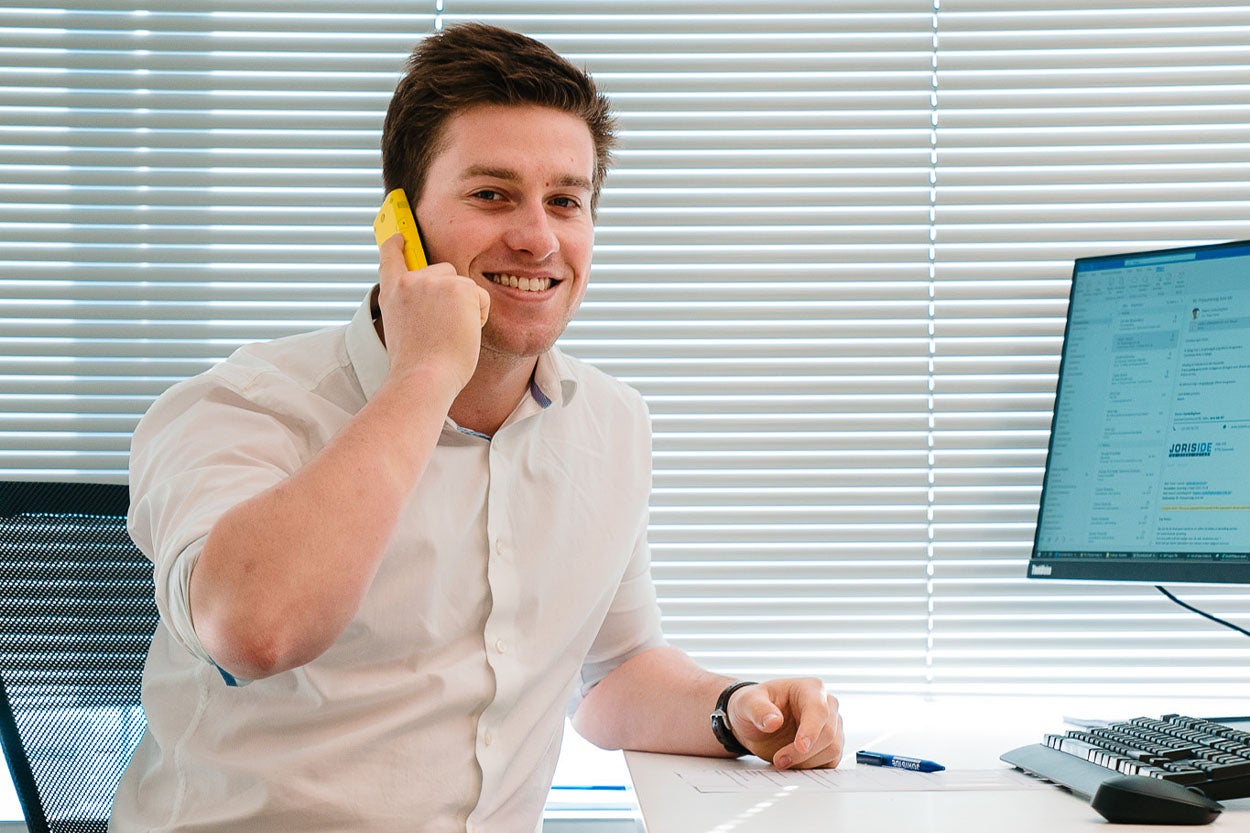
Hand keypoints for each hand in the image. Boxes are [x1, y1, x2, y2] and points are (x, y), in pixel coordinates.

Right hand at [376, 233, 489, 392]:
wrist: (423, 377)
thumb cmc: (416, 365)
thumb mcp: (402, 328)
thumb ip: (410, 307)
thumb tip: (430, 304)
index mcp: (392, 293)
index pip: (391, 256)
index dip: (397, 244)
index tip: (400, 236)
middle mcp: (409, 281)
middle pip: (442, 270)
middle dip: (451, 293)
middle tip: (443, 327)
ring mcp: (433, 281)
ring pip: (463, 285)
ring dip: (465, 308)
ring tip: (449, 334)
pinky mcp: (459, 287)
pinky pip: (481, 297)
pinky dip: (478, 317)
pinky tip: (462, 333)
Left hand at [726, 678, 842, 769]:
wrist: (755, 722)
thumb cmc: (754, 706)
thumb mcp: (746, 703)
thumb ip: (758, 710)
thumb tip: (774, 721)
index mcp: (809, 688)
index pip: (818, 710)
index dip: (811, 730)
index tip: (800, 746)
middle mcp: (826, 705)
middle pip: (828, 733)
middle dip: (803, 753)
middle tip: (779, 760)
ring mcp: (832, 725)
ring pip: (832, 749)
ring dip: (806, 762)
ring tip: (781, 761)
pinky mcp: (831, 745)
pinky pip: (831, 761)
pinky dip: (813, 768)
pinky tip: (793, 764)